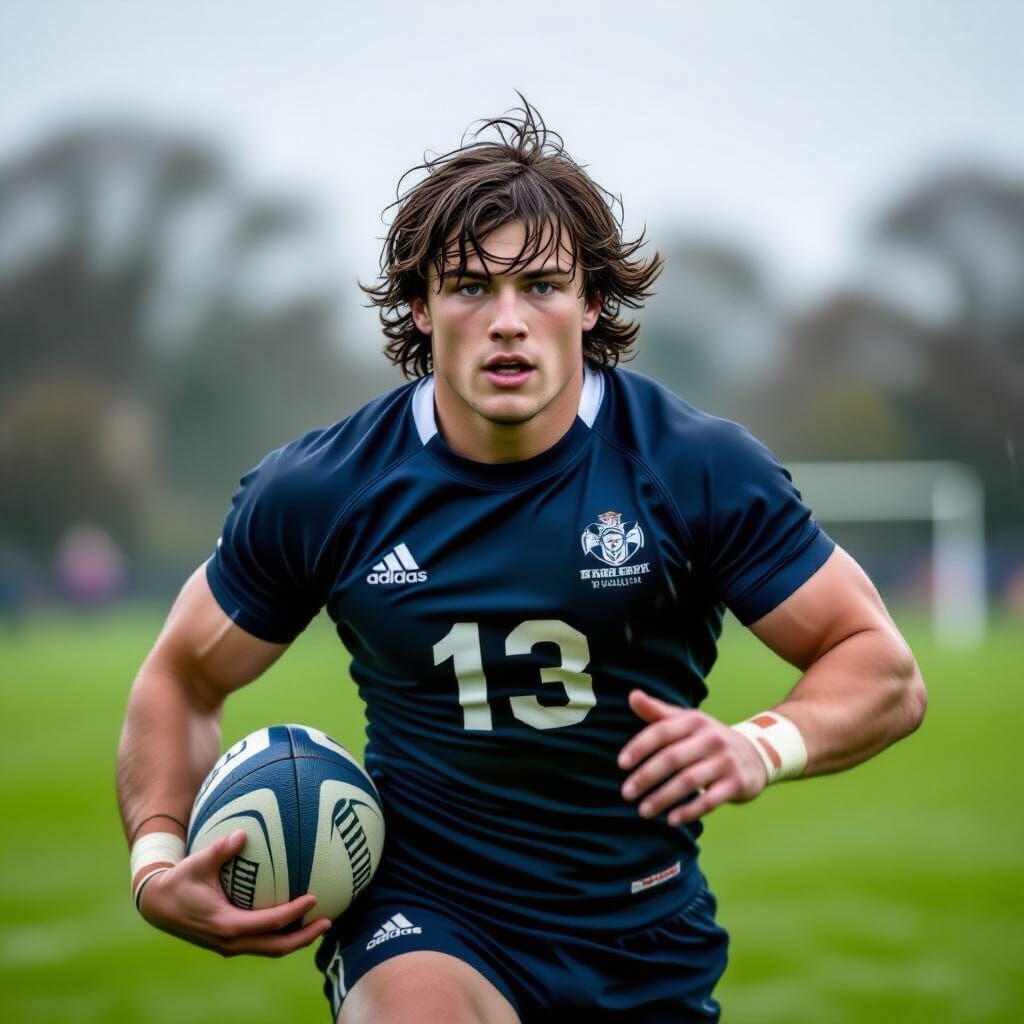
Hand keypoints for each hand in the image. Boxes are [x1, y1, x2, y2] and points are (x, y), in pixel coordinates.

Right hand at [138, 829, 330, 956]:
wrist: (157, 906)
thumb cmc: (179, 880)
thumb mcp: (197, 863)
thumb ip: (220, 850)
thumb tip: (242, 833)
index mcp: (226, 924)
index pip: (269, 923)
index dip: (293, 913)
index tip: (315, 899)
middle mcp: (230, 941)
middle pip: (275, 947)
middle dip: (304, 937)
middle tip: (329, 921)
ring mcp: (229, 945)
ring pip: (269, 949)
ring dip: (294, 940)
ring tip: (318, 924)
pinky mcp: (228, 942)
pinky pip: (260, 942)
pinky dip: (279, 935)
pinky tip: (293, 918)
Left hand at [618, 690, 768, 825]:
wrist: (755, 753)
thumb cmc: (707, 738)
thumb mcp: (686, 721)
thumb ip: (657, 712)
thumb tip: (632, 696)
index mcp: (694, 720)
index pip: (662, 731)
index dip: (640, 747)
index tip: (621, 764)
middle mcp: (711, 738)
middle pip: (672, 758)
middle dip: (646, 776)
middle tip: (626, 793)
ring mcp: (725, 761)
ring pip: (689, 781)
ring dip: (663, 797)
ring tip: (643, 811)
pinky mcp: (737, 783)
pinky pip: (710, 800)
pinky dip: (690, 811)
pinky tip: (671, 820)